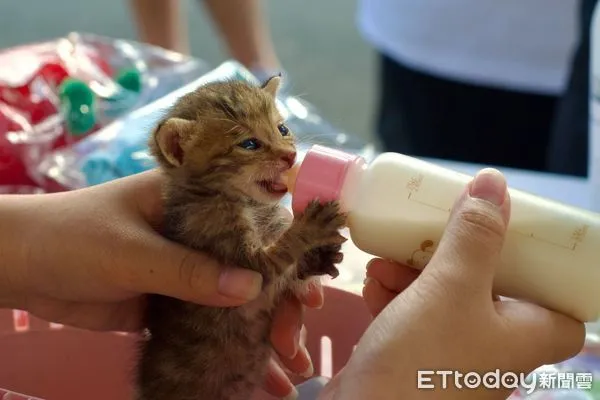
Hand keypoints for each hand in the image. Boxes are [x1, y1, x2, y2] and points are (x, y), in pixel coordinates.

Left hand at [0, 169, 317, 397]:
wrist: (18, 268)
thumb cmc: (72, 237)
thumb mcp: (131, 252)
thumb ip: (190, 271)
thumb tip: (253, 290)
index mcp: (192, 202)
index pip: (254, 217)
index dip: (288, 247)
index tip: (308, 282)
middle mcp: (197, 233)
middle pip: (253, 264)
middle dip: (279, 299)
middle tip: (295, 334)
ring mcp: (185, 268)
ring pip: (235, 296)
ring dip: (261, 327)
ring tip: (287, 363)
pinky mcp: (170, 301)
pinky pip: (209, 322)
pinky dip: (231, 344)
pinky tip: (254, 370)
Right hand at [320, 168, 585, 399]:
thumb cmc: (423, 359)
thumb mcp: (452, 288)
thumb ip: (474, 236)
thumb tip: (495, 183)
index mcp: (530, 332)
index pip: (556, 287)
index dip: (536, 253)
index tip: (506, 224)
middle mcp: (499, 343)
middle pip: (492, 280)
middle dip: (452, 251)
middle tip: (432, 226)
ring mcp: (457, 351)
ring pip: (447, 293)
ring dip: (414, 270)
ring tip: (384, 260)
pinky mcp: (421, 356)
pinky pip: (416, 313)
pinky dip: (397, 295)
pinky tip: (373, 284)